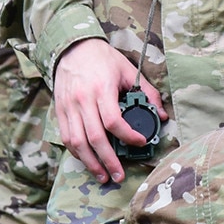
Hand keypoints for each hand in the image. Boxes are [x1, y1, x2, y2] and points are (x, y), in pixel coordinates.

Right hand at [52, 37, 165, 184]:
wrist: (72, 48)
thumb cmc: (102, 59)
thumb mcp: (127, 70)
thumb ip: (146, 92)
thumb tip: (162, 115)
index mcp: (101, 88)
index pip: (113, 121)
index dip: (128, 136)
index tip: (140, 142)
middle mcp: (83, 100)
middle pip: (95, 138)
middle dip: (108, 161)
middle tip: (119, 175)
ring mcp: (69, 107)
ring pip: (78, 143)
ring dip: (91, 163)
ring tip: (103, 176)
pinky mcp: (60, 112)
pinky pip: (67, 138)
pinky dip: (78, 153)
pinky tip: (88, 161)